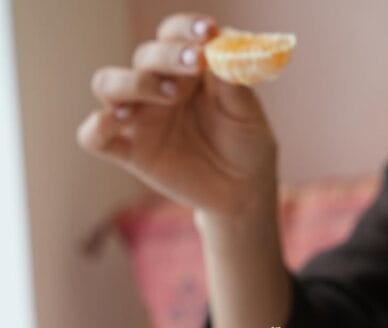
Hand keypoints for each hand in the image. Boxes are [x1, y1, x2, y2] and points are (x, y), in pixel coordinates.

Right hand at [77, 13, 277, 214]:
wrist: (244, 192)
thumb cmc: (247, 144)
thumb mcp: (248, 112)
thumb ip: (232, 80)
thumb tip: (219, 46)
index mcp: (186, 68)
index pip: (173, 34)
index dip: (185, 29)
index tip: (207, 32)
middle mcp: (156, 87)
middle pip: (143, 57)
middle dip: (167, 57)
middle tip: (196, 64)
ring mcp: (140, 119)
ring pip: (107, 85)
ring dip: (132, 83)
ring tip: (167, 96)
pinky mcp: (131, 152)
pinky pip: (94, 136)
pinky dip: (97, 127)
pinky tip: (118, 122)